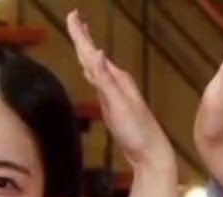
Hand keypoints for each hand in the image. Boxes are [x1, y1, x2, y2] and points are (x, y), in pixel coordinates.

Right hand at [66, 11, 171, 169]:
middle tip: (73, 18)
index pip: (93, 52)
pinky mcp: (114, 107)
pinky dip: (92, 73)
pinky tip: (90, 71)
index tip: (72, 14)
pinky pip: (99, 82)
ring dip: (86, 51)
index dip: (81, 35)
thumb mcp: (119, 104)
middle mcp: (117, 82)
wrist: (150, 155)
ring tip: (78, 37)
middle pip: (94, 55)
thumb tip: (95, 52)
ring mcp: (115, 94)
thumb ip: (106, 80)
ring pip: (96, 67)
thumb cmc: (137, 131)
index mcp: (117, 79)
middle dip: (83, 37)